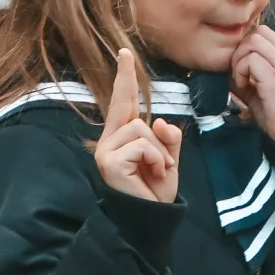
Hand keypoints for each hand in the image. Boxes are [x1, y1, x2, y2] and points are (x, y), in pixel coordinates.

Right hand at [93, 48, 181, 203]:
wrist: (149, 221)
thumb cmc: (155, 191)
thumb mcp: (168, 158)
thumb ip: (168, 136)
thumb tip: (161, 121)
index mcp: (120, 137)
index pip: (123, 102)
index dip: (125, 77)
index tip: (125, 53)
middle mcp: (108, 140)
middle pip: (137, 115)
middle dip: (159, 141)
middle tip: (163, 168)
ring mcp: (105, 150)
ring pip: (142, 129)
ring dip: (160, 153)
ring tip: (158, 173)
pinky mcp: (109, 161)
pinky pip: (143, 144)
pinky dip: (156, 159)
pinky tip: (154, 175)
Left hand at [231, 26, 274, 145]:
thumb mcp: (265, 87)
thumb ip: (250, 72)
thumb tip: (225, 65)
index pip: (264, 33)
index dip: (246, 46)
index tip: (242, 66)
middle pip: (258, 34)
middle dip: (240, 50)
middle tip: (238, 72)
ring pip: (254, 42)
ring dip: (240, 60)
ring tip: (241, 80)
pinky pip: (252, 60)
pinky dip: (241, 71)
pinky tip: (243, 87)